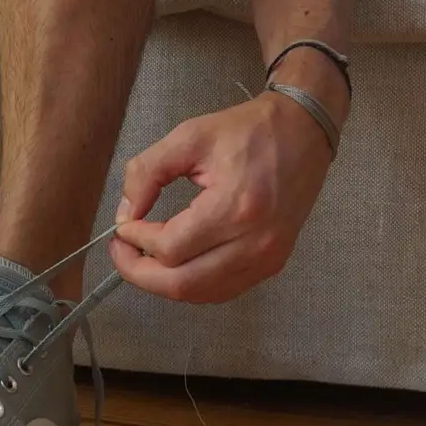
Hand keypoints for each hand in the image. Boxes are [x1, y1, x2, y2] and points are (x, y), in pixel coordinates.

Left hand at [108, 89, 335, 303]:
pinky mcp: (273, 263)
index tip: (123, 226)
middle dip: (140, 273)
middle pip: (182, 285)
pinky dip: (193, 285)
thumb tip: (125, 214)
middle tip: (122, 252)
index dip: (136, 241)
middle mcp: (255, 243)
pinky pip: (223, 290)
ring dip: (164, 283)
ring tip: (144, 258)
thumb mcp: (189, 137)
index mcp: (234, 208)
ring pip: (201, 294)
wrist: (303, 131)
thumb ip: (147, 173)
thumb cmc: (249, 130)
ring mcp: (267, 259)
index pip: (170, 248)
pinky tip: (177, 264)